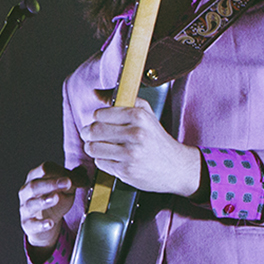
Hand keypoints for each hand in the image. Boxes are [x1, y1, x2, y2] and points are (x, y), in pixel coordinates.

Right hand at [19, 163, 79, 248]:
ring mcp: (25, 208)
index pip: (45, 170)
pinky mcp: (27, 224)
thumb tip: (83, 171)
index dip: (60, 171)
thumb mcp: (66, 189)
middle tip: (67, 183)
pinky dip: (40, 224)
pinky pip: (32, 224)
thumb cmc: (55, 203)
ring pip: (31, 204)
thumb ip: (74, 179)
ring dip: (43, 201)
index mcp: (35, 178)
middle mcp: (27, 192)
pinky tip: (50, 223)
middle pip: (35, 185)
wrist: (46, 225)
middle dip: (51, 183)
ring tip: (56, 198)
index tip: (74, 178)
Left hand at [81, 94, 202, 195]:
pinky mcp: (126, 170)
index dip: (96, 118)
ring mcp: (131, 154)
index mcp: (139, 116)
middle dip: (87, 133)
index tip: (98, 121)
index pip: (100, 114)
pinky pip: (100, 163)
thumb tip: (96, 93)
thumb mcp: (145, 113)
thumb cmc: (156, 138)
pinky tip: (112, 158)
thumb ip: (121, 99)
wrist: (175, 166)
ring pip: (93, 148)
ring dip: (92, 147)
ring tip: (99, 146)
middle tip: (89, 134)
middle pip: (94, 131)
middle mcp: (135, 134)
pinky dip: (102, 160)